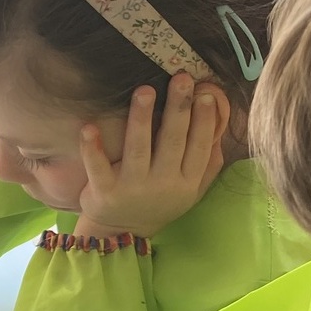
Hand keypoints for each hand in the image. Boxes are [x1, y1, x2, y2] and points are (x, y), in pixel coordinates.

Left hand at [75, 74, 230, 241]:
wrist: (123, 232)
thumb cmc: (161, 201)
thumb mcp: (192, 189)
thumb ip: (208, 160)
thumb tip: (221, 120)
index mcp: (187, 182)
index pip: (199, 148)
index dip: (203, 121)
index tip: (204, 94)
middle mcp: (163, 185)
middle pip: (172, 142)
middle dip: (178, 109)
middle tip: (181, 78)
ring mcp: (133, 189)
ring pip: (138, 149)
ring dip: (141, 119)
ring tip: (144, 90)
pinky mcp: (105, 193)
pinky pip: (98, 168)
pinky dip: (91, 149)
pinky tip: (89, 127)